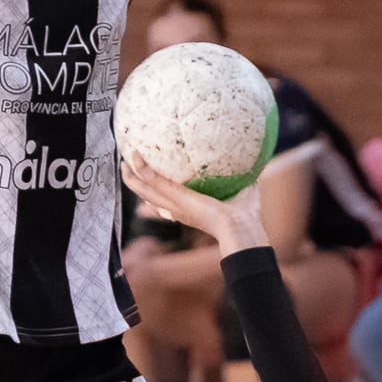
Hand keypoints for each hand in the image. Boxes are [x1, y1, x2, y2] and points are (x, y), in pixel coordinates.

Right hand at [121, 152, 271, 253]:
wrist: (240, 226)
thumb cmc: (246, 216)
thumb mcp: (244, 192)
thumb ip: (246, 179)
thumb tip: (258, 165)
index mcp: (190, 211)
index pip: (166, 206)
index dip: (155, 199)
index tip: (148, 189)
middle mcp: (177, 209)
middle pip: (148, 197)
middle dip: (136, 184)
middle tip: (128, 169)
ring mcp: (172, 203)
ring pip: (143, 189)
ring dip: (131, 176)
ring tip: (123, 162)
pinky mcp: (173, 196)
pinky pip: (152, 179)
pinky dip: (141, 167)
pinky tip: (134, 155)